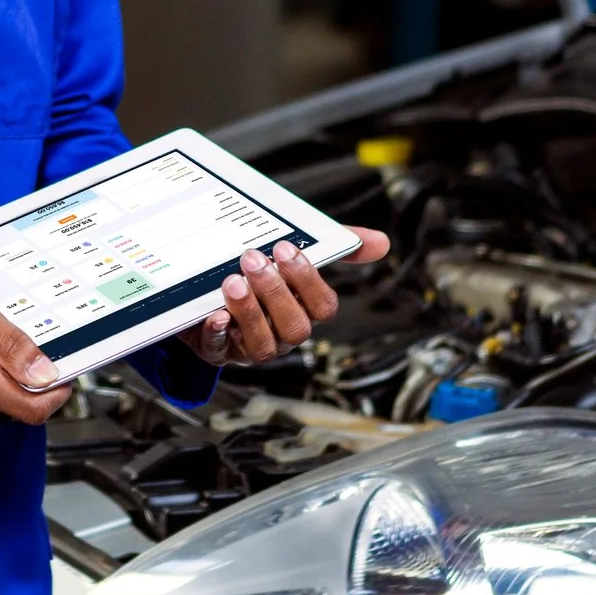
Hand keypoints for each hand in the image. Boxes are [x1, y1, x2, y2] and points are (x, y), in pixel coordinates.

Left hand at [181, 229, 390, 366]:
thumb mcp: (297, 257)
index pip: (322, 306)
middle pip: (294, 327)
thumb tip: (383, 242)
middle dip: (275, 292)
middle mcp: (283, 335)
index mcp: (306, 312)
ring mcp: (251, 347)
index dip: (307, 280)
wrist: (212, 291)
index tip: (285, 249)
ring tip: (232, 281)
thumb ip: (337, 247)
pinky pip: (220, 352)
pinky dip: (218, 335)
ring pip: (262, 344)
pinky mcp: (218, 351)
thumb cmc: (265, 276)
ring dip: (249, 312)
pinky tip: (216, 316)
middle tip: (253, 259)